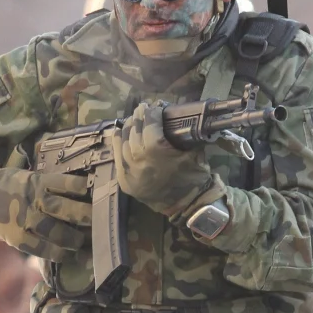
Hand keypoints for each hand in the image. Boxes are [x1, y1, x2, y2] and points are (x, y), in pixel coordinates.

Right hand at [0, 166, 91, 256]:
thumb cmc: (11, 186)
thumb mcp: (29, 178)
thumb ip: (50, 187)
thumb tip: (82, 196)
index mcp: (38, 181)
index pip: (68, 184)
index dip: (86, 190)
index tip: (102, 194)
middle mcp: (33, 199)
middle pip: (66, 209)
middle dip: (86, 217)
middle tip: (100, 223)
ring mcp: (24, 219)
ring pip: (56, 232)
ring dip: (73, 239)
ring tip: (82, 241)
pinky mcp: (16, 237)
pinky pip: (41, 248)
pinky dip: (56, 253)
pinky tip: (65, 254)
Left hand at [110, 102, 214, 217]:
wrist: (185, 206)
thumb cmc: (192, 179)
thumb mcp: (196, 153)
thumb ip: (187, 135)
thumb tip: (183, 118)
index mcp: (156, 149)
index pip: (150, 121)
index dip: (152, 111)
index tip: (155, 106)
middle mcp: (138, 157)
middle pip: (135, 129)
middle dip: (139, 117)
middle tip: (144, 109)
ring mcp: (128, 169)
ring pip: (123, 140)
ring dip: (129, 128)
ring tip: (134, 120)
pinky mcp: (123, 179)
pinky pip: (116, 155)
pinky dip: (119, 142)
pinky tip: (121, 133)